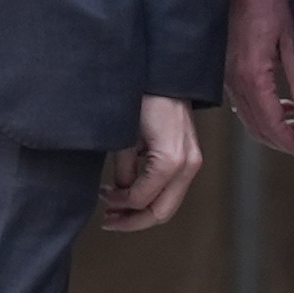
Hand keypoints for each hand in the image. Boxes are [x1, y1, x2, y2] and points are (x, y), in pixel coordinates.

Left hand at [99, 94, 202, 233]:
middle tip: (109, 219)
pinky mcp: (189, 157)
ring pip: (168, 204)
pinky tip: (131, 190)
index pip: (142, 199)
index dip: (119, 204)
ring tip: (116, 206)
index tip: (101, 197)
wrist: (165, 72)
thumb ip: (124, 168)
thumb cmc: (144, 94)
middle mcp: (188, 165)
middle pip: (161, 212)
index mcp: (171, 160)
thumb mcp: (125, 134)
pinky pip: (170, 188)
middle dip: (133, 220)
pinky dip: (151, 195)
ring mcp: (192, 162)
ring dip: (141, 210)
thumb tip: (121, 191)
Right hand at [226, 0, 293, 163]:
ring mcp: (229, 78)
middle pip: (258, 128)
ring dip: (275, 131)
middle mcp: (236, 81)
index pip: (271, 123)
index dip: (290, 143)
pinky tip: (284, 111)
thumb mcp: (292, 39)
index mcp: (253, 75)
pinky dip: (264, 116)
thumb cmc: (266, 2)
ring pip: (250, 120)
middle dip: (284, 144)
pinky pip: (244, 105)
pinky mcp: (229, 72)